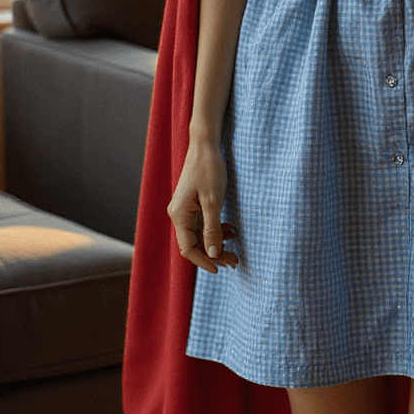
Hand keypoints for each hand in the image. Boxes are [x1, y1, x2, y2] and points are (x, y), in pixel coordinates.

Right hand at [167, 139, 237, 272]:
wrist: (205, 145)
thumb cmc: (209, 170)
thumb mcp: (213, 201)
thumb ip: (212, 229)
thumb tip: (213, 253)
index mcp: (179, 215)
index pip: (188, 248)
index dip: (204, 261)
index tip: (221, 268)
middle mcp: (178, 215)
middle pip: (194, 244)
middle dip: (214, 254)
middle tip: (235, 261)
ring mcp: (185, 210)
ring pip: (199, 236)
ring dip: (216, 244)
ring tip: (235, 251)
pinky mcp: (192, 205)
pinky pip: (202, 225)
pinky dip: (216, 231)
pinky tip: (231, 231)